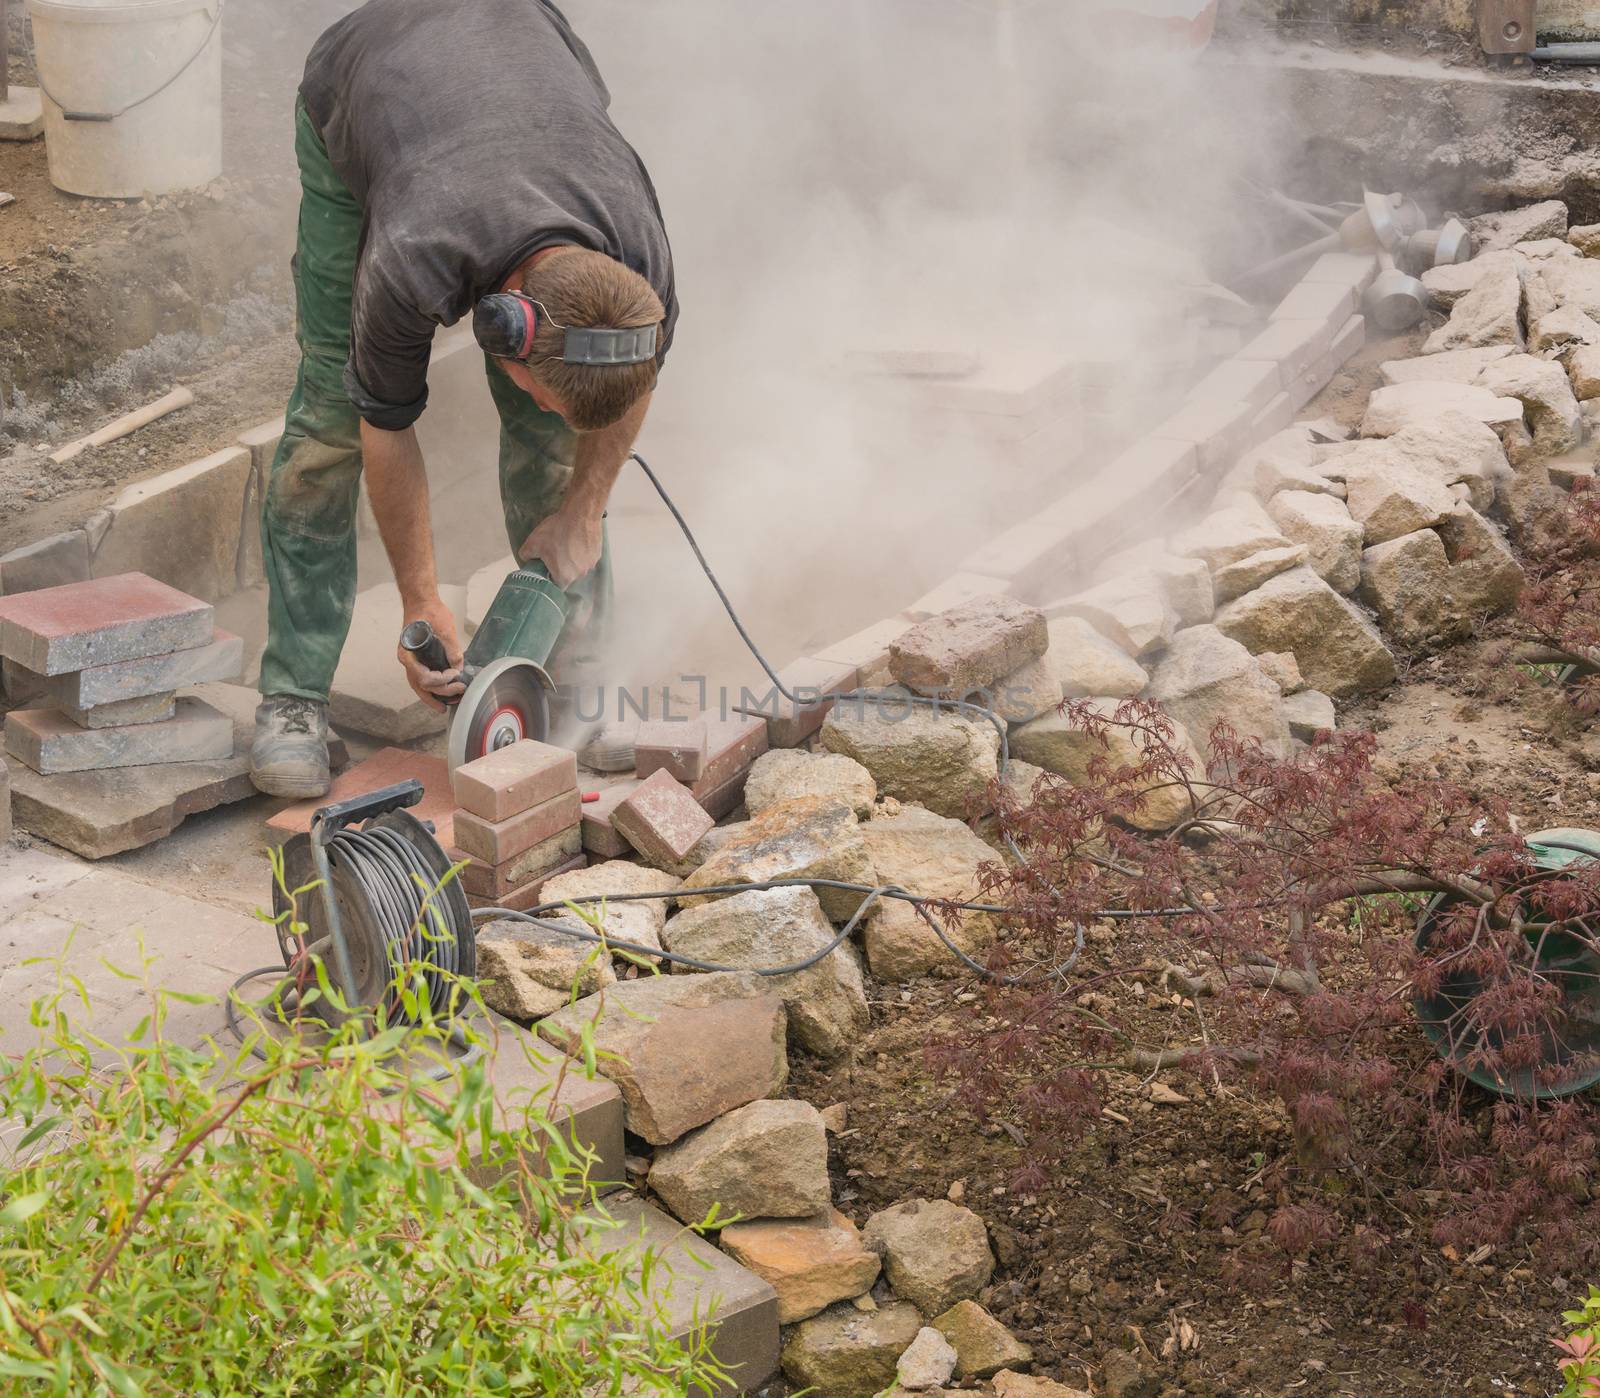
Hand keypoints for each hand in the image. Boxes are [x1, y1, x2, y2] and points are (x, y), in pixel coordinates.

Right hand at [397, 594, 466, 710]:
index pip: (422, 677)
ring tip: (445, 706)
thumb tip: (458, 665)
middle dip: (441, 692)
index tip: (454, 674)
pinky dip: (431, 690)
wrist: (421, 601)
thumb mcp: (444, 626)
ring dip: (433, 696)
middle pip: (421, 685)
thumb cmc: (429, 611)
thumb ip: (451, 646)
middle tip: (460, 690)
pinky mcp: (418, 661)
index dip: (439, 680)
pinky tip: (441, 696)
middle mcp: (407, 661)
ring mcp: (412, 662)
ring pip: (419, 686)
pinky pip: (422, 680)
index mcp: (408, 653)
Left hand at [520, 507, 601, 588]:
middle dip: (560, 568)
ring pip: (578, 567)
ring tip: (565, 544)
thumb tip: (526, 559)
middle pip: (567, 577)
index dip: (549, 579)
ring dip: (572, 560)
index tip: (545, 569)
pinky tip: (575, 540)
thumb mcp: (532, 542)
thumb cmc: (557, 530)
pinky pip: (586, 558)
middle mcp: (579, 574)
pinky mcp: (597, 554)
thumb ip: (526, 555)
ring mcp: (590, 565)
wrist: (580, 514)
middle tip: (554, 553)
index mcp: (564, 576)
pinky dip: (581, 552)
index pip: (555, 586)